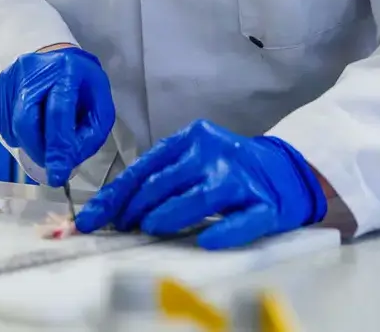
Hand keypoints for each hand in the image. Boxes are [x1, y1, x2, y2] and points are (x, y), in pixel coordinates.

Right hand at [0, 46, 114, 186]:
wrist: (58, 59)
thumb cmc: (82, 84)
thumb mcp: (100, 107)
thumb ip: (90, 135)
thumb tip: (67, 162)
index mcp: (66, 70)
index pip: (58, 113)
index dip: (57, 147)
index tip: (58, 175)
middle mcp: (33, 69)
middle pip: (26, 121)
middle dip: (39, 150)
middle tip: (50, 162)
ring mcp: (10, 77)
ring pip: (12, 126)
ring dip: (29, 142)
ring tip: (45, 134)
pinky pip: (2, 123)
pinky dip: (18, 134)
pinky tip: (32, 124)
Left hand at [74, 120, 325, 249]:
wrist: (287, 171)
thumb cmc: (229, 168)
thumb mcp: (194, 159)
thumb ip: (162, 176)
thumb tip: (116, 208)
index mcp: (193, 139)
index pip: (146, 168)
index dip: (116, 195)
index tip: (92, 216)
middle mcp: (216, 153)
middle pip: (166, 182)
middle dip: (135, 208)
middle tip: (120, 227)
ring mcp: (241, 178)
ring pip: (199, 198)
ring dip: (169, 216)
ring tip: (150, 228)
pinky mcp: (265, 204)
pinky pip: (241, 220)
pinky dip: (223, 232)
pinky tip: (205, 240)